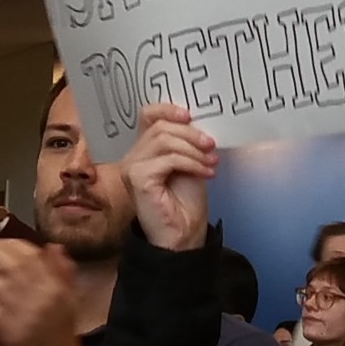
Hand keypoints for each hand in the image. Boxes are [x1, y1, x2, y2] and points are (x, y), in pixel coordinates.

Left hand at [0, 241, 93, 345]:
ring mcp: (17, 308)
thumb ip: (62, 270)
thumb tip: (53, 246)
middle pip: (7, 263)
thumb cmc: (61, 329)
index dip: (11, 243)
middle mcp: (36, 292)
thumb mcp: (69, 297)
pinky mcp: (1, 325)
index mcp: (54, 283)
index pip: (30, 254)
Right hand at [121, 105, 217, 251]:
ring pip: (164, 140)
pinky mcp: (138, 178)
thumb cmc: (185, 202)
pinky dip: (191, 162)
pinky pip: (168, 159)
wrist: (184, 236)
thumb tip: (198, 121)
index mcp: (144, 149)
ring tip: (211, 161)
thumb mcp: (190, 162)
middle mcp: (133, 156)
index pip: (147, 115)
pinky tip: (206, 172)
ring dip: (194, 149)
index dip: (168, 109)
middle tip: (211, 146)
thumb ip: (186, 142)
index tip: (191, 116)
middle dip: (191, 134)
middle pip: (160, 126)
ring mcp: (132, 167)